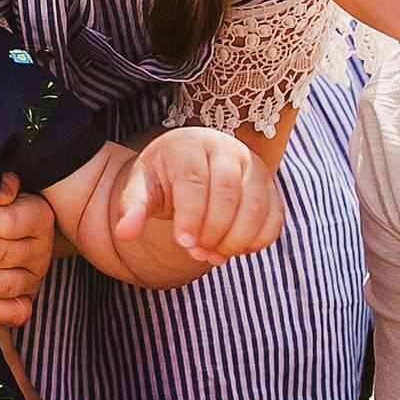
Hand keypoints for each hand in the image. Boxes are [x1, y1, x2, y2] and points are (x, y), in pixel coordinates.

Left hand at [116, 126, 284, 262]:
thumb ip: (132, 207)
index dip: (191, 217)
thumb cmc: (164, 176)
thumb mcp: (142, 187)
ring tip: (213, 255)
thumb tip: (124, 234)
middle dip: (213, 231)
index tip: (184, 243)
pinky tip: (235, 250)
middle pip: (229, 194)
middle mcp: (227, 149)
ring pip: (256, 206)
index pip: (195, 182)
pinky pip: (275, 217)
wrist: (192, 164)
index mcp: (190, 145)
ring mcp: (254, 166)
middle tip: (197, 253)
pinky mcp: (271, 186)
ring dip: (237, 240)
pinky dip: (258, 240)